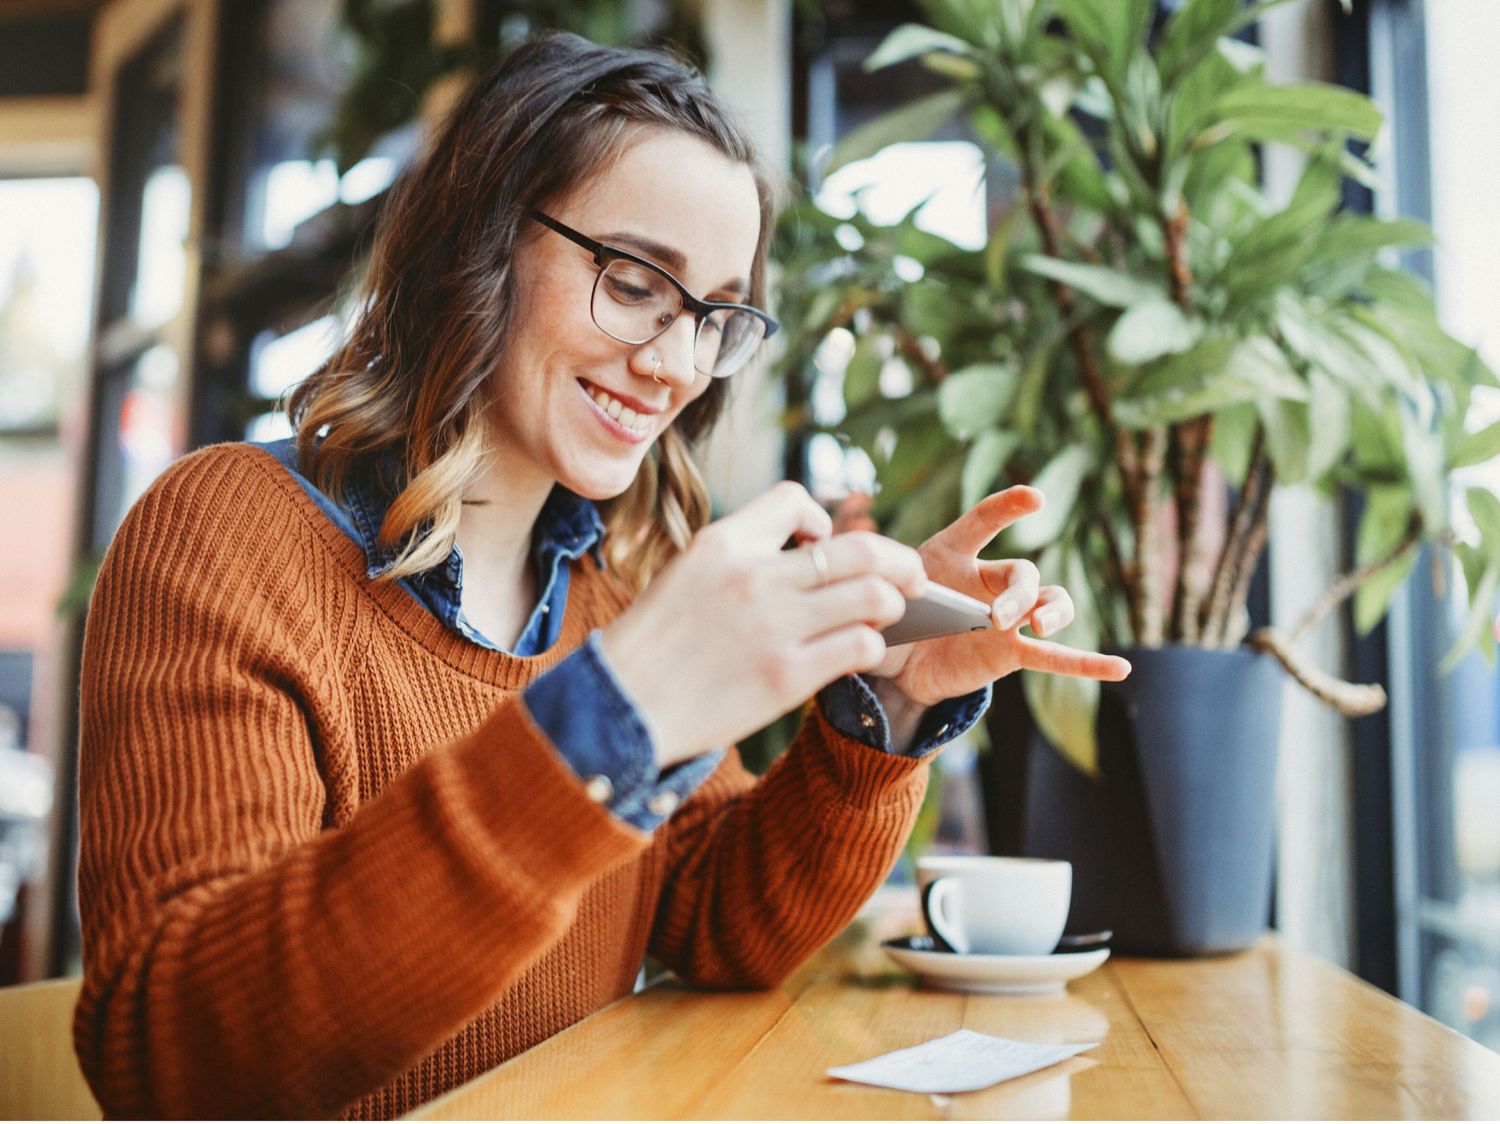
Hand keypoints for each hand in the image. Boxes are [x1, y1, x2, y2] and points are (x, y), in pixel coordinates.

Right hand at [598, 482, 926, 768]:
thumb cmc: (654, 646)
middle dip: (897, 560)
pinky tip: (861, 651)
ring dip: (891, 603)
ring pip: (873, 594)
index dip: (822, 521)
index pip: (797, 500)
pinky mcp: (786, 676)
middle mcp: (753, 576)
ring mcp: (773, 626)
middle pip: (859, 548)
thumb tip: (807, 553)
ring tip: (887, 615)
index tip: (822, 546)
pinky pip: (859, 645)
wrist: (620, 707)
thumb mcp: (685, 575)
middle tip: (912, 575)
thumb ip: (742, 557)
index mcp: (723, 542)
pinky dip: (873, 644)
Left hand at [868, 486, 1131, 707]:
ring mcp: (1005, 619)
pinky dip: (1088, 664)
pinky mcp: (1011, 653)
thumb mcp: (876, 599)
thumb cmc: (888, 615)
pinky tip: (1121, 670)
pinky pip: (1055, 658)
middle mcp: (988, 581)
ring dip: (1051, 612)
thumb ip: (881, 594)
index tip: (1034, 499)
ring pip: (1048, 604)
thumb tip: (882, 601)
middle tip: (998, 617)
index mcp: (951, 555)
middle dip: (1019, 594)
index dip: (1007, 507)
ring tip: (1039, 627)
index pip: (982, 522)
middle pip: (1023, 574)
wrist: (893, 663)